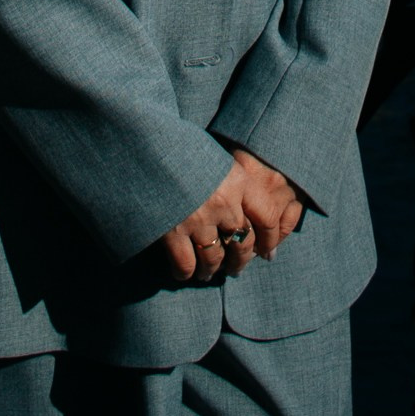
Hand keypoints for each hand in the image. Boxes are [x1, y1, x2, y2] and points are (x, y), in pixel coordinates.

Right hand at [157, 147, 303, 282]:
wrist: (144, 142)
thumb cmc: (178, 144)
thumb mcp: (212, 155)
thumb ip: (229, 181)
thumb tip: (241, 208)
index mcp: (237, 179)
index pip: (268, 218)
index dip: (271, 240)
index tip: (268, 253)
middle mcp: (223, 202)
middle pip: (242, 244)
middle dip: (239, 261)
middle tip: (235, 268)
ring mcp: (198, 218)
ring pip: (214, 259)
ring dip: (211, 269)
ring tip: (207, 272)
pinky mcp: (172, 231)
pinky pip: (186, 265)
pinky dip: (185, 273)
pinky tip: (184, 273)